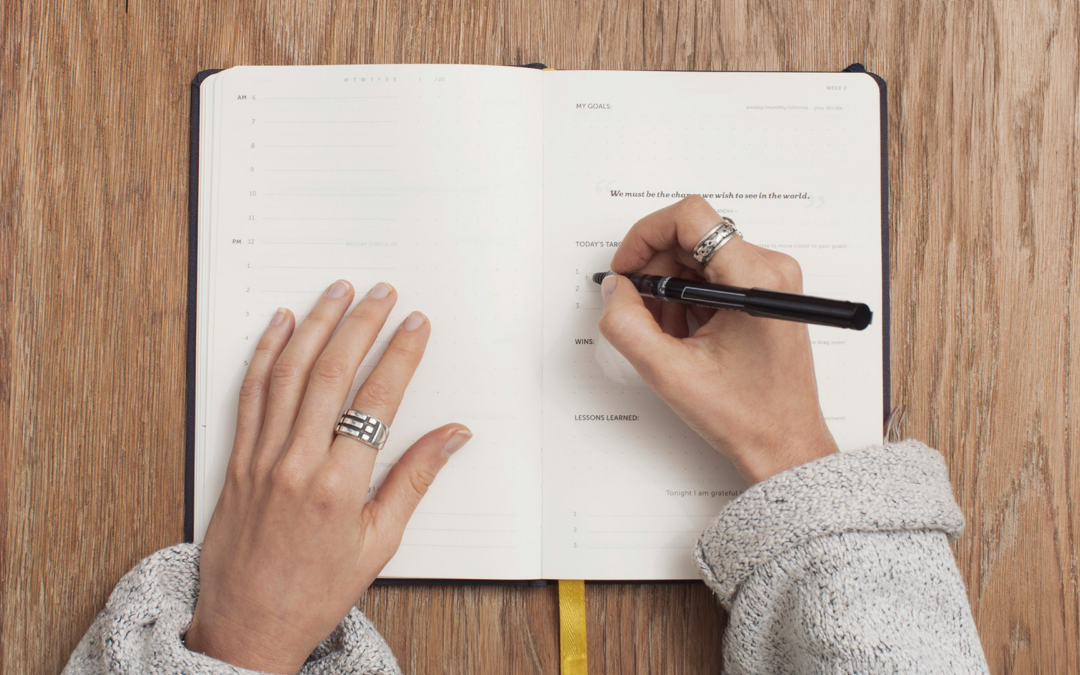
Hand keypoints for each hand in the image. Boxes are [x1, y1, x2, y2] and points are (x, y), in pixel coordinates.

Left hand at [183, 280, 471, 673]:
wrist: (247, 625)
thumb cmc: (316, 591)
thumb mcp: (379, 543)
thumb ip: (414, 480)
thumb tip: (453, 436)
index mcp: (340, 487)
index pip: (377, 401)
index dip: (400, 355)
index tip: (415, 325)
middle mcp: (297, 463)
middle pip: (331, 374)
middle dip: (360, 325)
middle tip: (382, 293)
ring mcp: (260, 458)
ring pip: (289, 373)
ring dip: (315, 325)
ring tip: (337, 292)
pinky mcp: (236, 459)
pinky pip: (250, 393)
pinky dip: (265, 353)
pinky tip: (280, 325)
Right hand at [599, 196, 837, 482]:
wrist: (784, 445)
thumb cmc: (746, 415)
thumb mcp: (669, 373)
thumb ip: (628, 324)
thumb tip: (615, 289)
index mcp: (755, 279)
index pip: (691, 218)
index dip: (646, 235)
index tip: (627, 268)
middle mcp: (769, 269)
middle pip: (691, 237)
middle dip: (656, 271)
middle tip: (639, 311)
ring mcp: (769, 280)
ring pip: (699, 258)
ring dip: (671, 290)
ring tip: (668, 335)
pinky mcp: (765, 294)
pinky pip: (712, 276)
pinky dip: (688, 300)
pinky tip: (686, 337)